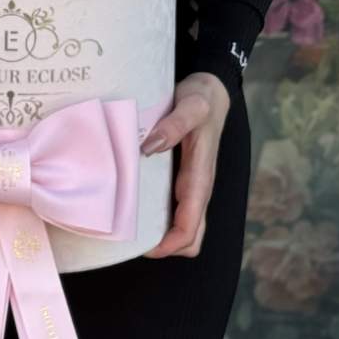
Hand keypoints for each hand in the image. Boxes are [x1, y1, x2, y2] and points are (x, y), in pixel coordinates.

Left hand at [140, 71, 231, 258]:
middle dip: (163, 246)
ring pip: (181, 226)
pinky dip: (156, 216)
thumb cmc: (202, 99)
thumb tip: (150, 146)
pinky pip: (172, 209)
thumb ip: (174, 125)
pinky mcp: (182, 178)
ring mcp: (190, 186)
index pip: (190, 228)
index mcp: (200, 179)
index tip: (142, 246)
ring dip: (159, 233)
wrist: (211, 92)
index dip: (169, 245)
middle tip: (129, 238)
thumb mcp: (191, 106)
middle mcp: (197, 188)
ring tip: (127, 226)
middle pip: (188, 237)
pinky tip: (132, 203)